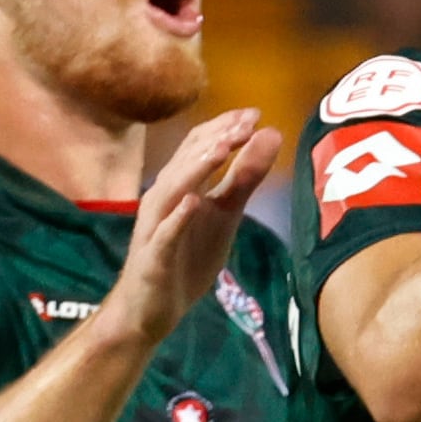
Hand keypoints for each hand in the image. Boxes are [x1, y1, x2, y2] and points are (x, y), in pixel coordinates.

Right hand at [102, 108, 280, 345]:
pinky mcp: (152, 258)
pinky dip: (176, 218)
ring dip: (195, 168)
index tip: (255, 113)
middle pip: (186, 160)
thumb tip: (269, 134)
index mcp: (180, 185)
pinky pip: (163, 235)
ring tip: (223, 148)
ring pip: (171, 190)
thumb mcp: (224, 214)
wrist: (151, 309)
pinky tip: (192, 202)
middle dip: (216, 138)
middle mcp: (163, 199)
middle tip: (247, 121)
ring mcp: (155, 228)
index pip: (198, 145)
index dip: (224, 127)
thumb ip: (244, 177)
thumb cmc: (186, 256)